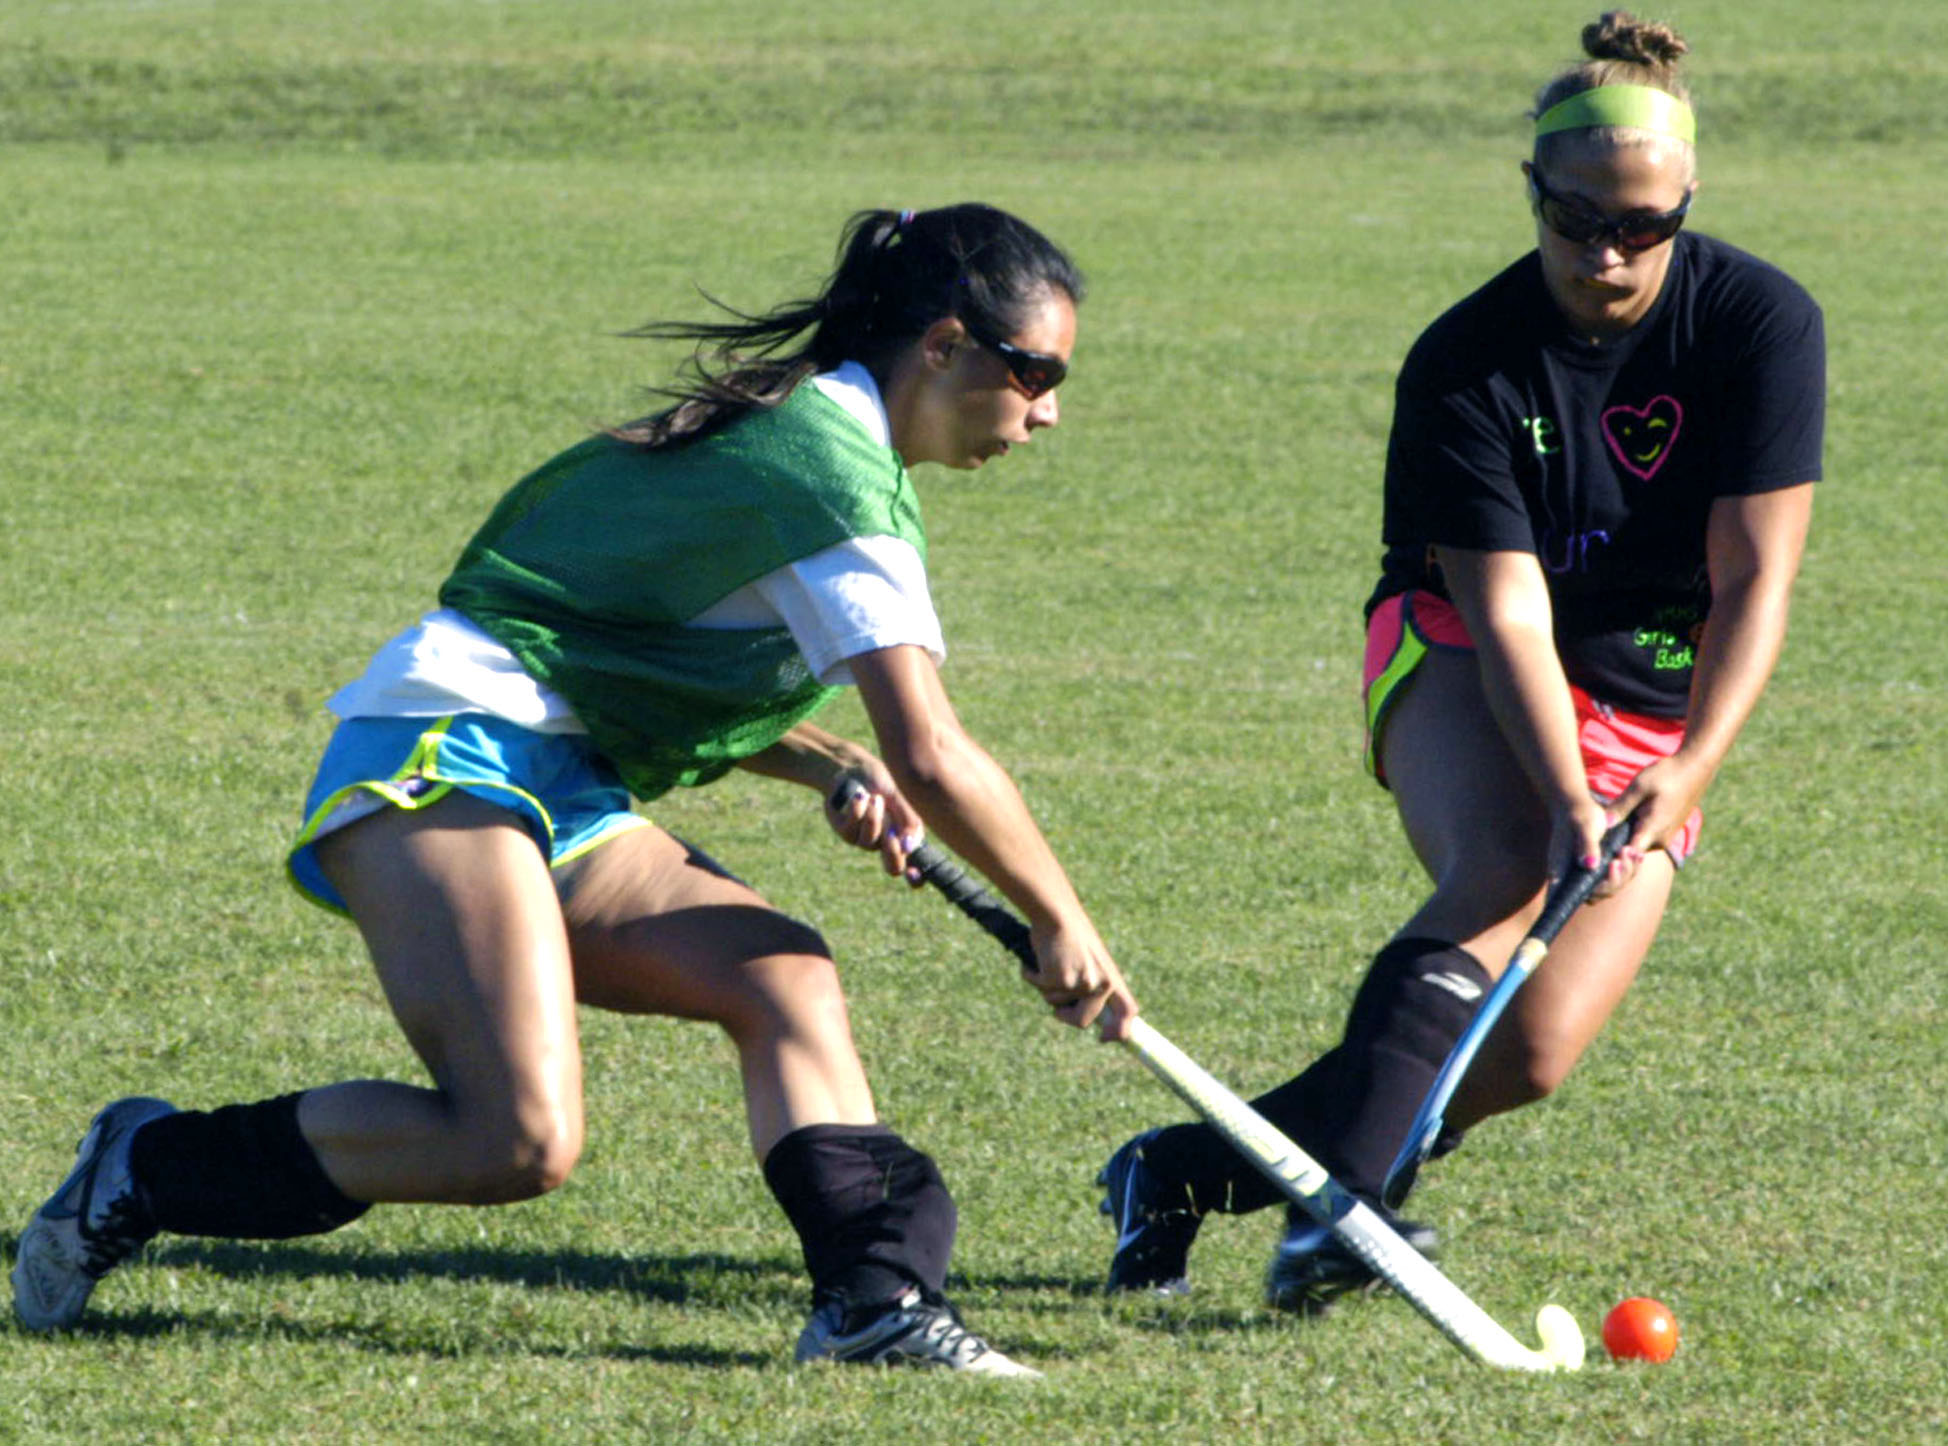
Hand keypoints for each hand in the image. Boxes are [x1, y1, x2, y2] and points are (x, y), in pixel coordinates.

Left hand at [824, 770, 925, 877]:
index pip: (916, 867)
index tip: (914, 873)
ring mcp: (865, 839)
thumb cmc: (880, 780)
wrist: (853, 767)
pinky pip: (852, 830)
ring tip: (874, 798)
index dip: (917, 878)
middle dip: (892, 851)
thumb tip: (909, 847)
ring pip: (870, 843)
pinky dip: (858, 811)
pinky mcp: (845, 831)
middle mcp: (887, 842)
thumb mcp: (899, 797)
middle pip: (893, 868)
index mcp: (906, 835)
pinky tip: (859, 796)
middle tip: (892, 831)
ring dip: (873, 819)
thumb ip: (908, 820)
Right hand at [1025, 919, 1137, 1041]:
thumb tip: (1079, 1012)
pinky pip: (1039, 987)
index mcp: (1112, 977)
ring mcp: (1081, 983)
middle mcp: (1102, 983)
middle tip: (1056, 1012)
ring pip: (1055, 1003)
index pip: (1128, 1011)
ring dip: (1045, 986)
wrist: (1057, 913)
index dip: (1120, 1031)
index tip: (1105, 1039)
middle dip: (1065, 1017)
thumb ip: (1091, 983)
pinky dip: (1031, 974)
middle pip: (1083, 1021)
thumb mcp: (1089, 960)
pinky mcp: (1060, 980)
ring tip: (1047, 961)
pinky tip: (1036, 958)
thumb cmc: (1069, 934)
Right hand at [1547, 795, 1628, 895]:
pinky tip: (1637, 855)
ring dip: (1626, 872)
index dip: (1596, 890)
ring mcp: (1588, 874)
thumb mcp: (1584, 827)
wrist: (1579, 807)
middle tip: (1623, 856)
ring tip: (1632, 851)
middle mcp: (1574, 877)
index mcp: (1562, 869)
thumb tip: (1589, 865)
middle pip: (1599, 892)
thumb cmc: (1578, 815)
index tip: (1610, 871)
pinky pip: (1616, 877)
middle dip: (1617, 878)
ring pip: (1611, 886)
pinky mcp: (1599, 870)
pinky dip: (1629, 868)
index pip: (1574, 893)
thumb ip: (1586, 846)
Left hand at [1600, 750, 1713, 886]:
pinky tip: (1616, 824)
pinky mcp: (1665, 831)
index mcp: (1653, 829)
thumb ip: (1621, 806)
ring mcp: (1664, 836)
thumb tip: (1602, 824)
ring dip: (1621, 840)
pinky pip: (1644, 837)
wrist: (1694, 768)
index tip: (1595, 856)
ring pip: (1636, 843)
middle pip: (1629, 851)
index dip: (1612, 857)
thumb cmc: (1666, 774)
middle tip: (1588, 848)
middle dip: (1612, 849)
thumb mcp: (1639, 786)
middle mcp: (1660, 838)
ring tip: (1599, 835)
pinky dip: (1632, 833)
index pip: (1629, 854)